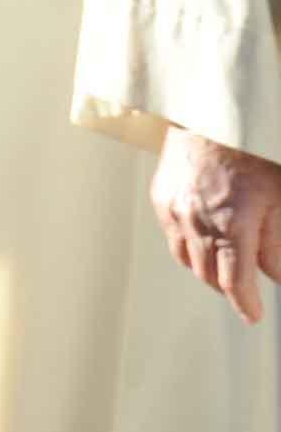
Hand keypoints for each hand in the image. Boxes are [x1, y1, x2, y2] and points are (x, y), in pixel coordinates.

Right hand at [157, 128, 280, 320]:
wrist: (212, 115)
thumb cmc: (254, 154)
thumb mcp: (280, 199)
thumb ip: (277, 243)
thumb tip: (275, 276)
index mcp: (231, 224)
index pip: (234, 281)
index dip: (245, 304)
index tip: (253, 316)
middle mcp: (198, 221)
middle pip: (209, 274)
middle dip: (229, 288)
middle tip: (245, 291)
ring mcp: (175, 210)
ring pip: (188, 260)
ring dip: (207, 270)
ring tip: (225, 267)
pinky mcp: (162, 198)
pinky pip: (173, 237)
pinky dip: (189, 247)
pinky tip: (205, 241)